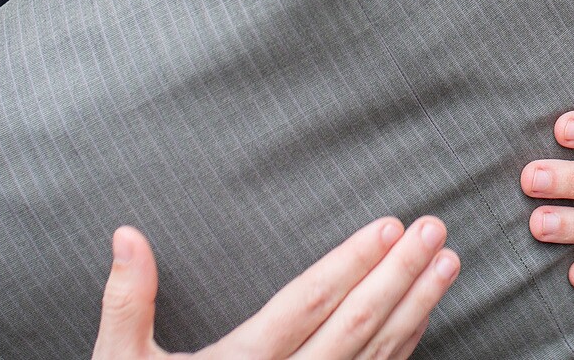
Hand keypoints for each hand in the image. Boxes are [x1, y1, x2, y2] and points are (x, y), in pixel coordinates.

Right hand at [91, 216, 458, 359]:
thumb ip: (127, 303)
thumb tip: (126, 234)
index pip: (306, 306)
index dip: (349, 265)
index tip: (387, 226)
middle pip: (354, 326)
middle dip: (399, 274)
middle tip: (434, 228)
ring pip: (376, 355)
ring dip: (416, 307)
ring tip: (446, 262)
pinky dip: (404, 347)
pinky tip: (422, 314)